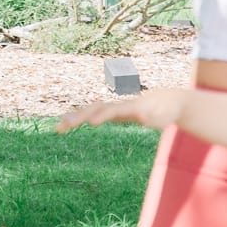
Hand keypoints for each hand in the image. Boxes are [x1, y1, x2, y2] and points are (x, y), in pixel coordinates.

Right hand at [58, 89, 184, 134]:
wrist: (166, 99)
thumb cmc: (168, 110)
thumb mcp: (166, 115)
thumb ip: (156, 117)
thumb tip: (144, 118)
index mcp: (133, 107)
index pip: (116, 111)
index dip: (104, 115)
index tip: (92, 123)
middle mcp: (120, 106)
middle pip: (98, 109)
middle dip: (82, 116)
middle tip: (66, 125)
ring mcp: (115, 109)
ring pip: (91, 111)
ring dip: (75, 118)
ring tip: (58, 127)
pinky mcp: (112, 114)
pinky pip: (92, 115)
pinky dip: (78, 119)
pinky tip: (63, 125)